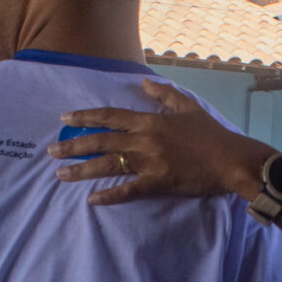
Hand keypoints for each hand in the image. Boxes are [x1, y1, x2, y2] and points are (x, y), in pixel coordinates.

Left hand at [48, 78, 267, 207]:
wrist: (231, 159)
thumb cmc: (212, 135)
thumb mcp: (188, 107)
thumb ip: (164, 94)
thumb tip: (144, 81)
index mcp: (150, 121)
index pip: (110, 116)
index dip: (85, 117)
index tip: (65, 118)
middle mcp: (144, 139)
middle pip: (101, 141)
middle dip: (73, 145)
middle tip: (51, 151)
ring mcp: (149, 162)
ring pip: (107, 165)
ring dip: (81, 170)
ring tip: (61, 174)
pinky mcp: (157, 183)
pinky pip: (128, 190)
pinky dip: (109, 195)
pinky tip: (92, 200)